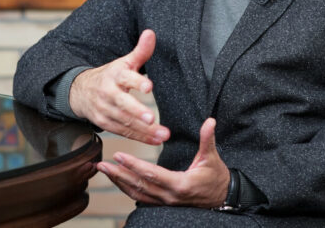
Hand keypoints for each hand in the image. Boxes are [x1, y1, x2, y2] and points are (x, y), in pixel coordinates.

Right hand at [69, 29, 169, 144]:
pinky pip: (123, 132)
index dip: (137, 82)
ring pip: (125, 121)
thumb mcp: (124, 62)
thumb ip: (140, 51)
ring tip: (163, 134)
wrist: (80, 91)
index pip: (126, 77)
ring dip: (144, 130)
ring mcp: (104, 109)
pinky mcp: (104, 123)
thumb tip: (151, 33)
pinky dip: (140, 137)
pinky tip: (155, 140)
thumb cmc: (110, 76)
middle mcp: (108, 92)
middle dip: (137, 112)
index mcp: (115, 74)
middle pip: (123, 103)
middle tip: (152, 118)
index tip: (149, 87)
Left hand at [97, 118, 229, 207]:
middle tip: (102, 164)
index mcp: (180, 184)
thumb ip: (208, 139)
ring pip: (137, 194)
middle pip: (138, 185)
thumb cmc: (216, 177)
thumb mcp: (212, 157)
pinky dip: (128, 189)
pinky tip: (119, 181)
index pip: (151, 174)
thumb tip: (209, 121)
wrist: (222, 197)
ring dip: (119, 182)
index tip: (119, 155)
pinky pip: (141, 198)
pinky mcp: (164, 203)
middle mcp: (169, 196)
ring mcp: (165, 202)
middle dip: (118, 174)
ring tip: (105, 171)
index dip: (133, 165)